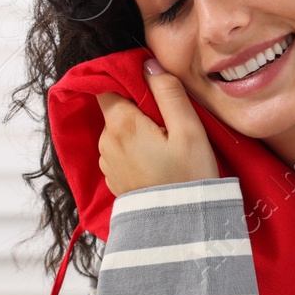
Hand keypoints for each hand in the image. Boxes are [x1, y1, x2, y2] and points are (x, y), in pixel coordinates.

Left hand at [95, 58, 218, 194]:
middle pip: (116, 111)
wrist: (180, 230)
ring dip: (137, 132)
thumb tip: (148, 63)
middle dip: (138, 110)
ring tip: (166, 147)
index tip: (151, 90)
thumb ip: (168, 91)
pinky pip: (121, 154)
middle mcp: (106, 142)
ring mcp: (107, 163)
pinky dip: (135, 152)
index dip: (126, 82)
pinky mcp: (114, 180)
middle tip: (169, 124)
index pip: (107, 87)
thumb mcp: (188, 129)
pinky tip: (158, 163)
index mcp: (121, 124)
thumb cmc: (189, 176)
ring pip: (118, 132)